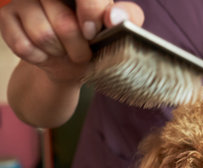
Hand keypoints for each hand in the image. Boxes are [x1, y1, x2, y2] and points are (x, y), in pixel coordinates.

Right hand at [0, 0, 143, 83]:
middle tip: (82, 51)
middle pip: (64, 24)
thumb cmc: (95, 42)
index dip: (90, 12)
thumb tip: (115, 17)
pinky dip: (40, 58)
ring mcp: (25, 0)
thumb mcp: (118, 30)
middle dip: (77, 48)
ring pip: (43, 35)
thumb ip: (127, 18)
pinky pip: (23, 46)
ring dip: (58, 53)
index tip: (92, 33)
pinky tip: (45, 53)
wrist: (70, 64)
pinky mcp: (7, 16)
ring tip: (63, 50)